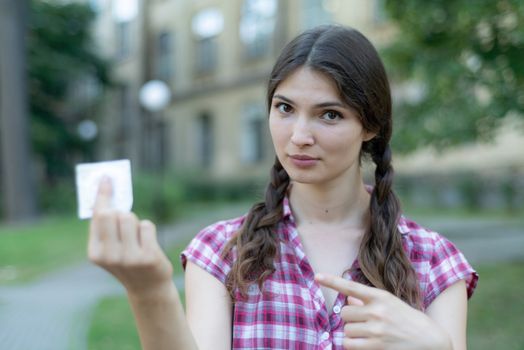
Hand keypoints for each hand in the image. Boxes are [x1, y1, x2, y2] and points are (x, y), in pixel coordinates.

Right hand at [88, 177, 173, 298]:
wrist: (147, 287)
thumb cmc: (127, 260)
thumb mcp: (111, 247)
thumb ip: (106, 225)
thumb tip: (109, 194)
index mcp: (95, 252)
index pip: (98, 215)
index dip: (103, 195)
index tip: (106, 178)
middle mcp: (110, 256)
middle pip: (113, 214)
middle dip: (120, 210)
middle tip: (123, 214)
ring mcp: (130, 258)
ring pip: (131, 218)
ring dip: (135, 222)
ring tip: (136, 236)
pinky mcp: (148, 257)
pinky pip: (147, 226)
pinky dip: (147, 229)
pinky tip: (147, 243)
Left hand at [315, 274, 451, 349]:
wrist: (430, 341)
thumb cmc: (408, 320)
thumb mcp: (390, 304)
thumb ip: (368, 301)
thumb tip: (349, 298)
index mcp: (380, 296)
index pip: (351, 286)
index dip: (332, 281)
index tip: (317, 276)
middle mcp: (377, 310)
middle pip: (344, 313)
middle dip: (350, 319)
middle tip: (365, 322)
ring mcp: (377, 329)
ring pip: (346, 330)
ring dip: (352, 333)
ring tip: (368, 334)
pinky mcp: (376, 346)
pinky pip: (349, 344)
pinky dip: (352, 345)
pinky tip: (363, 344)